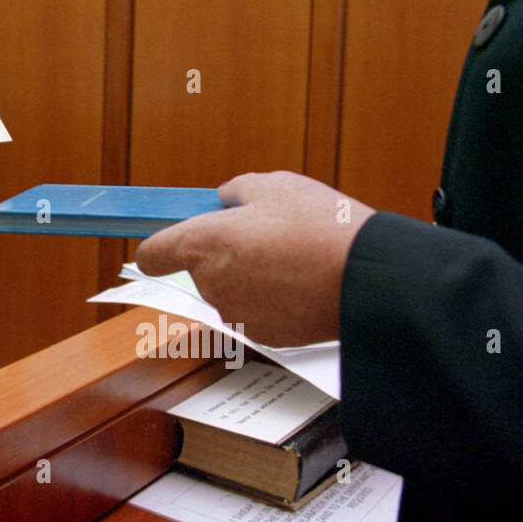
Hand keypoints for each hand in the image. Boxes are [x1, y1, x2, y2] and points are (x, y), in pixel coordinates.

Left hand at [136, 171, 374, 346]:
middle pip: (199, 269)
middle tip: (262, 235)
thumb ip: (235, 192)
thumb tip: (224, 200)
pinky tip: (302, 283)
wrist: (370, 278)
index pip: (152, 254)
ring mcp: (235, 314)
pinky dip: (270, 300)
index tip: (168, 240)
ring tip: (292, 258)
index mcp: (201, 244)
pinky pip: (255, 311)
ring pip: (229, 290)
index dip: (159, 246)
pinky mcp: (262, 336)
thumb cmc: (321, 227)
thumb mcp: (274, 185)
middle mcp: (209, 284)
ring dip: (248, 277)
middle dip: (223, 253)